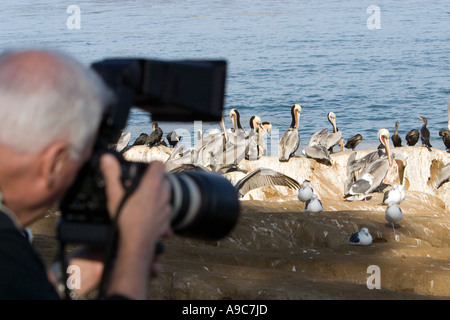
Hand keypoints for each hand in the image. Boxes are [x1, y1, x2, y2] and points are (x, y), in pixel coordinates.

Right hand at [99, 153, 172, 298]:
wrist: (136, 244)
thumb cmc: (126, 219)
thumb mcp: (114, 195)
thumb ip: (112, 174)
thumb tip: (107, 158)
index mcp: (153, 184)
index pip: (159, 164)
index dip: (151, 164)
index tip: (143, 169)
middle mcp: (164, 194)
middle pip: (164, 178)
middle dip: (154, 179)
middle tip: (140, 185)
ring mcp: (167, 207)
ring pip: (166, 194)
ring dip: (158, 194)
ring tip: (143, 200)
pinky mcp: (167, 219)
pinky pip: (165, 209)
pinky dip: (159, 209)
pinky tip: (148, 214)